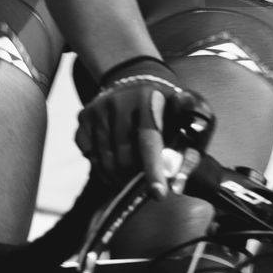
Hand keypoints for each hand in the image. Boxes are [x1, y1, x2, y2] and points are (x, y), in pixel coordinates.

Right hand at [76, 56, 212, 196]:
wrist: (136, 78)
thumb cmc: (167, 105)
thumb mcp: (186, 114)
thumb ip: (188, 146)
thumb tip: (179, 183)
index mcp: (149, 100)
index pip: (150, 141)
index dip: (154, 169)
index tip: (158, 194)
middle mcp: (119, 102)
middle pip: (124, 156)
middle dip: (133, 177)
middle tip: (142, 183)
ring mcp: (99, 109)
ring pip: (104, 159)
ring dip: (116, 176)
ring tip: (127, 176)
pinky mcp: (84, 116)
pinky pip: (88, 153)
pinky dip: (100, 165)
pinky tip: (113, 160)